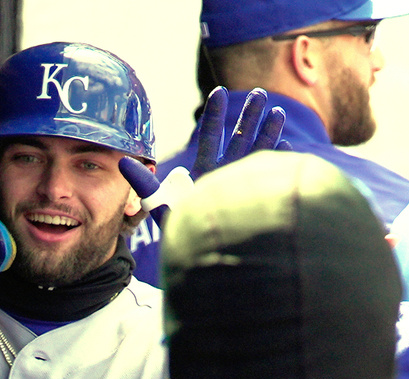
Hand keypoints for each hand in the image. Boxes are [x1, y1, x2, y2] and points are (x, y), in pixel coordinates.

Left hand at [119, 86, 291, 224]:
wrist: (200, 257)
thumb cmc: (179, 230)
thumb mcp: (158, 204)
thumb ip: (143, 183)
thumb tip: (122, 162)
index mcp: (203, 172)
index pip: (210, 137)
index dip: (215, 115)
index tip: (220, 91)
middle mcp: (225, 175)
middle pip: (239, 139)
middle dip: (249, 116)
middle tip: (259, 92)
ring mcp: (243, 185)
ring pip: (258, 152)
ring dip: (267, 132)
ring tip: (277, 110)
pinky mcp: (257, 198)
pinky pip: (269, 175)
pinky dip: (277, 159)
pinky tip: (286, 144)